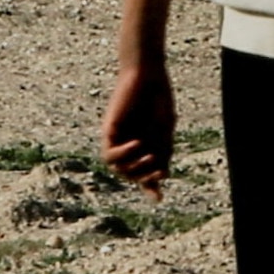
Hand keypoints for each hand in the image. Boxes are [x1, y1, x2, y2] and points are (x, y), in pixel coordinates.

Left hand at [100, 58, 175, 198]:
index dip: (150, 187)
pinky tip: (137, 144)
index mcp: (146, 146)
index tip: (159, 199)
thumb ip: (163, 153)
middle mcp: (129, 146)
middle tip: (159, 172)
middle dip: (145, 178)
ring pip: (118, 168)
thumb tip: (163, 176)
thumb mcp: (164, 131)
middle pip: (132, 174)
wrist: (148, 75)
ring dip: (134, 168)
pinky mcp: (109, 131)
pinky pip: (109, 154)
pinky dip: (123, 154)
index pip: (145, 172)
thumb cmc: (158, 100)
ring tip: (150, 155)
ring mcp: (118, 140)